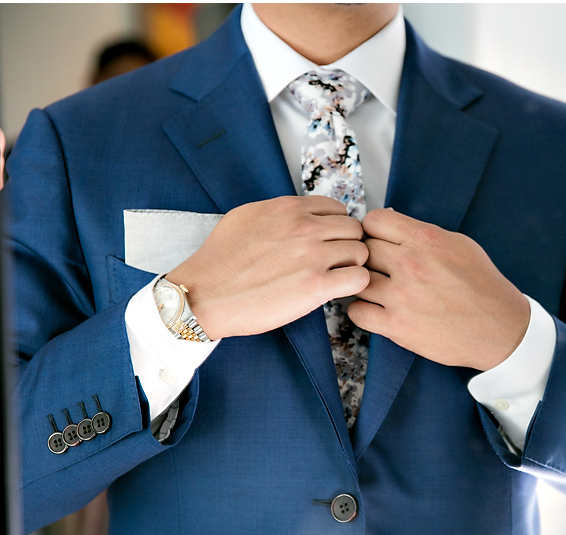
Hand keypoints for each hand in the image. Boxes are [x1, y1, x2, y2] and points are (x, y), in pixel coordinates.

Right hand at [167, 196, 368, 339]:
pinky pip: (359, 278)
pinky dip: (354, 285)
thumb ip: (278, 212)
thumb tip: (299, 213)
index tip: (327, 243)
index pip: (337, 209)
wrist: (203, 294)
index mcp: (289, 209)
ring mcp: (312, 256)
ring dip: (352, 266)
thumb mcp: (246, 217)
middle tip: (334, 263)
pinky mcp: (316, 286)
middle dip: (348, 246)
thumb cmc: (220, 260)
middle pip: (354, 230)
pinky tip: (337, 291)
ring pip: (361, 252)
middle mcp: (305, 228)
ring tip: (334, 278)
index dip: (336, 228)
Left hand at [349, 208, 529, 370]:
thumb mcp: (459, 244)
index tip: (379, 241)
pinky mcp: (397, 326)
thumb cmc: (482, 285)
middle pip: (362, 249)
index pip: (373, 221)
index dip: (373, 230)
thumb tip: (391, 223)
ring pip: (356, 280)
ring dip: (364, 284)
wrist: (500, 328)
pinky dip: (363, 311)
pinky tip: (378, 310)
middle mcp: (410, 264)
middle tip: (380, 269)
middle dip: (369, 258)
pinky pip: (357, 312)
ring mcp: (401, 297)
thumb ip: (422, 233)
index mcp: (426, 239)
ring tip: (379, 290)